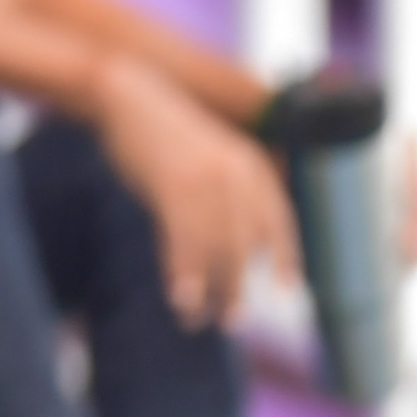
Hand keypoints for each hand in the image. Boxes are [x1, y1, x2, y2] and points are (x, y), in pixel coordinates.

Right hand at [91, 56, 296, 329]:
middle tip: (230, 321)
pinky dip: (183, 274)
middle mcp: (237, 173)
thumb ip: (227, 198)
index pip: (278, 220)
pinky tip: (179, 299)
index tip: (288, 289)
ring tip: (195, 318)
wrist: (128, 96)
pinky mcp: (173, 185)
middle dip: (238, 286)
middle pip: (245, 244)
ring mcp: (206, 179)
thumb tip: (235, 257)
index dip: (284, 256)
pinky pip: (183, 241)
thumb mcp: (209, 161)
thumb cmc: (166, 136)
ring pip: (215, 249)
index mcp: (252, 165)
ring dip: (208, 289)